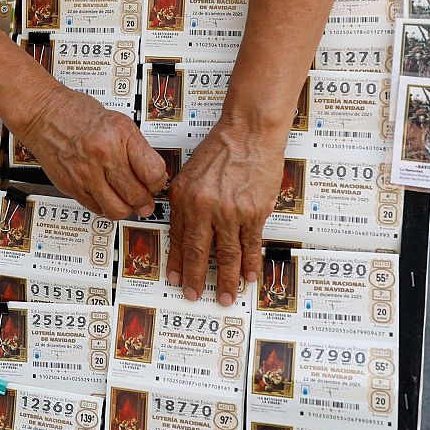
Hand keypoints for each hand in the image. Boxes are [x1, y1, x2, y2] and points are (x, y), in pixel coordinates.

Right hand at [15, 83, 166, 218]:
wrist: (44, 114)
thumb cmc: (78, 114)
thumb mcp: (117, 121)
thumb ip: (136, 148)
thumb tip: (153, 175)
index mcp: (120, 134)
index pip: (152, 172)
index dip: (158, 183)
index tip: (156, 183)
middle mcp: (104, 154)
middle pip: (136, 195)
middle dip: (144, 201)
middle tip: (144, 199)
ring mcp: (86, 173)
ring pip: (117, 209)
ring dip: (125, 209)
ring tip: (125, 201)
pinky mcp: (72, 186)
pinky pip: (96, 208)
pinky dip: (105, 206)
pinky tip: (106, 196)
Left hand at [166, 117, 286, 305]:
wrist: (248, 132)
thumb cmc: (221, 148)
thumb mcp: (190, 173)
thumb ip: (187, 201)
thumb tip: (184, 228)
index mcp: (183, 198)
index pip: (177, 238)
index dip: (177, 262)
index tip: (176, 279)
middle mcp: (204, 207)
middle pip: (198, 252)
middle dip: (195, 278)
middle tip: (194, 295)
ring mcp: (230, 212)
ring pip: (226, 255)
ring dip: (226, 279)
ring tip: (226, 297)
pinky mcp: (254, 213)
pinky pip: (250, 245)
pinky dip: (250, 263)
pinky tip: (249, 276)